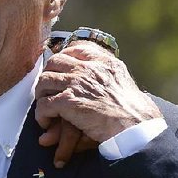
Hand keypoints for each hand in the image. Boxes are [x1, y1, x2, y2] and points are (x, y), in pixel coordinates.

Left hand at [35, 41, 162, 165]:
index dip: (63, 58)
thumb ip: (109, 74)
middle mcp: (89, 69)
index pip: (76, 50)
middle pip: (54, 62)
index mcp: (104, 62)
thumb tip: (100, 76)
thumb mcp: (124, 82)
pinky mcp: (68, 101)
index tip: (59, 68)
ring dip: (41, 95)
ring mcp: (77, 83)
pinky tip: (46, 122)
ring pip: (44, 81)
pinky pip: (44, 104)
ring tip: (45, 106)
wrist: (136, 128)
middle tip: (47, 89)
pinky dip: (41, 114)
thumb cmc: (135, 111)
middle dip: (48, 75)